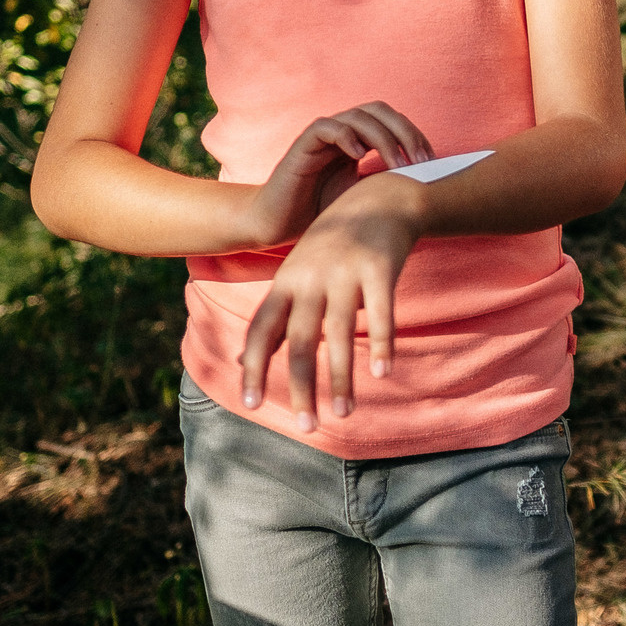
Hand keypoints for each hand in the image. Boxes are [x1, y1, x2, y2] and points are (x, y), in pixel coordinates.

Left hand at [237, 168, 428, 426]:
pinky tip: (382, 373)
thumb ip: (274, 317)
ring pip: (340, 333)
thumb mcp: (295, 274)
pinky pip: (381, 313)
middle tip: (305, 427)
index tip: (250, 405)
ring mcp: (346, 272)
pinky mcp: (380, 268)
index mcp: (287, 282)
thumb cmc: (333, 245)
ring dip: (342, 378)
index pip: (263, 330)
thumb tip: (242, 358)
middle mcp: (311, 278)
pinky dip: (382, 344)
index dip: (255, 367)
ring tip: (344, 413)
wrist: (379, 198)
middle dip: (302, 387)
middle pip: (302, 340)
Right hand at [242, 103, 433, 249]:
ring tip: (396, 163)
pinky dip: (346, 136)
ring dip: (383, 137)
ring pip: (358, 116)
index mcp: (359, 141)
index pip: (392, 121)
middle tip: (421, 160)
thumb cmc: (320, 215)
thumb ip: (387, 186)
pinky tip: (360, 157)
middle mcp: (343, 134)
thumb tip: (427, 191)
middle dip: (405, 132)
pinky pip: (326, 127)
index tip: (431, 163)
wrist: (277, 226)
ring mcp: (322, 137)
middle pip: (380, 110)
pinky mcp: (302, 146)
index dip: (415, 135)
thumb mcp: (363, 200)